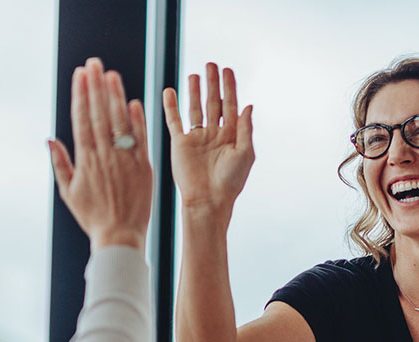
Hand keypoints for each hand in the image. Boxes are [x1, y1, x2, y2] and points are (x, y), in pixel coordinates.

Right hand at [49, 57, 152, 250]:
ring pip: (120, 122)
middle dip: (96, 86)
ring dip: (116, 96)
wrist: (120, 236)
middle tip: (94, 63)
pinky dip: (137, 121)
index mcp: (86, 159)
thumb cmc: (92, 217)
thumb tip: (50, 138)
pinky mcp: (144, 166)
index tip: (80, 75)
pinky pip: (140, 139)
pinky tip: (133, 102)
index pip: (82, 119)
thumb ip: (60, 163)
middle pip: (99, 114)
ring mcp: (126, 159)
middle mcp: (105, 155)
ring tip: (112, 74)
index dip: (81, 95)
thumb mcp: (69, 192)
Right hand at [162, 63, 253, 214]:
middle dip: (212, 83)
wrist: (208, 200)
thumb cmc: (230, 182)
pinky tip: (170, 91)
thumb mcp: (244, 154)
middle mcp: (213, 134)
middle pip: (213, 102)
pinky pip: (174, 121)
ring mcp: (196, 138)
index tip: (228, 70)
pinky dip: (171, 106)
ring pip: (194, 108)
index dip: (229, 87)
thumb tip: (249, 105)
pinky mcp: (180, 143)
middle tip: (211, 64)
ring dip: (194, 91)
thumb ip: (245, 129)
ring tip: (194, 74)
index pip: (230, 105)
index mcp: (231, 136)